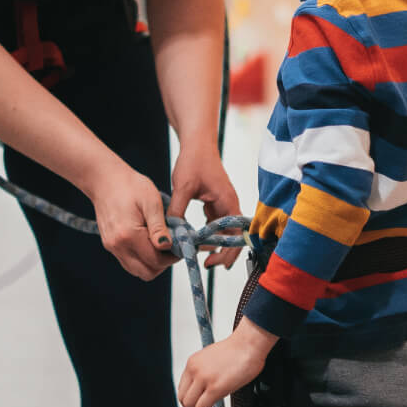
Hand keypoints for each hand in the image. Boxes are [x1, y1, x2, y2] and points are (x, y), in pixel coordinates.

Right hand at [88, 159, 176, 281]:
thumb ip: (159, 226)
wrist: (104, 179)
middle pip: (147, 272)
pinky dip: (142, 259)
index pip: (156, 260)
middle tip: (173, 248)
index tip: (182, 245)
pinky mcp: (110, 245)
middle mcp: (117, 245)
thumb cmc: (128, 185)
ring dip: (152, 263)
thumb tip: (167, 246)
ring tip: (161, 244)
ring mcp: (112, 247)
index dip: (173, 257)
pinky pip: (129, 262)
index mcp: (128, 235)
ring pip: (137, 271)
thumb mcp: (151, 200)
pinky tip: (148, 242)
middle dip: (163, 264)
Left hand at [168, 145, 243, 268]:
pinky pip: (214, 224)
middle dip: (221, 252)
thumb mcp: (183, 187)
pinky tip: (194, 239)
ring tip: (197, 254)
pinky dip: (207, 233)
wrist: (197, 143)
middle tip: (204, 264)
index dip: (228, 252)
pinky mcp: (214, 202)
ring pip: (222, 232)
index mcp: (228, 203)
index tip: (211, 262)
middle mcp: (229, 206)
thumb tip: (170, 232)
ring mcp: (223, 204)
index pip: (236, 236)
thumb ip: (178, 210)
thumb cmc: (194, 160)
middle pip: (232, 237)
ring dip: (213, 244)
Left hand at [178, 319, 276, 406]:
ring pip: (189, 404)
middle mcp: (194, 370)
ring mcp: (204, 378)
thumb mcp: (212, 358)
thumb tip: (205, 387)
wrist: (248, 344)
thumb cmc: (236, 350)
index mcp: (193, 362)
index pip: (182, 387)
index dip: (189, 399)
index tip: (197, 403)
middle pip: (182, 397)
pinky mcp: (215, 388)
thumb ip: (205, 371)